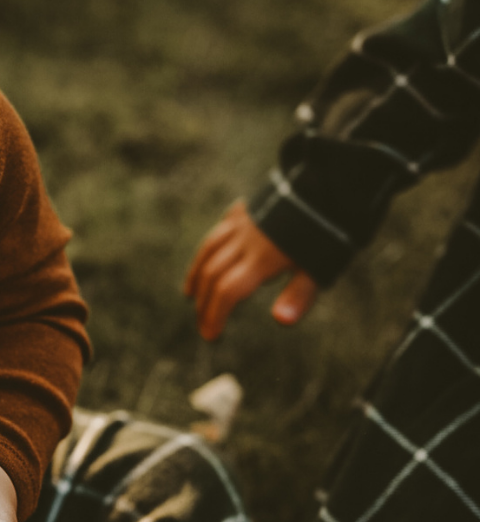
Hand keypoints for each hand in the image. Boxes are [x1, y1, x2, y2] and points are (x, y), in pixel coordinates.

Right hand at [183, 199, 318, 339]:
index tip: (211, 336)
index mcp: (262, 259)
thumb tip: (281, 321)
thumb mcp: (319, 268)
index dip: (214, 316)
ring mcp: (243, 223)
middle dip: (204, 303)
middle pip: (212, 275)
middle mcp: (245, 241)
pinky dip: (211, 245)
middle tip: (202, 324)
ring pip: (209, 250)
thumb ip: (299, 295)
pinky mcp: (246, 209)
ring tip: (190, 292)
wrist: (330, 184)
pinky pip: (222, 228)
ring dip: (197, 274)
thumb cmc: (329, 233)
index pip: (227, 293)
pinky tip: (210, 251)